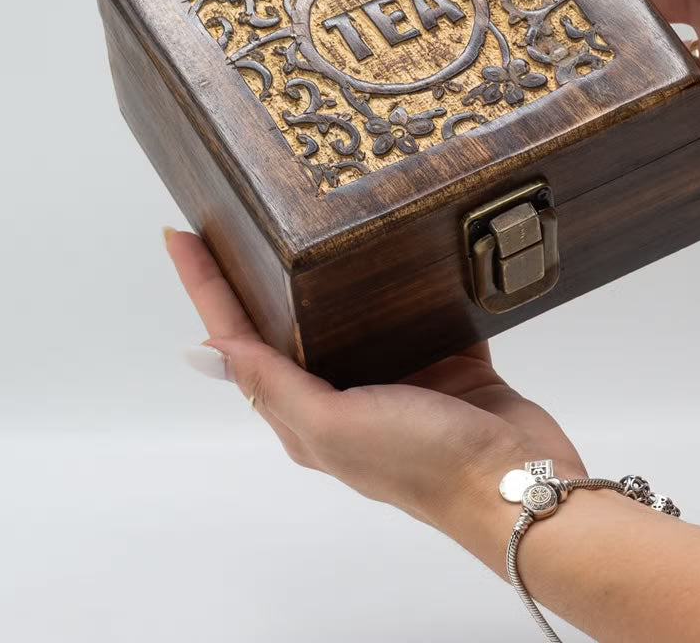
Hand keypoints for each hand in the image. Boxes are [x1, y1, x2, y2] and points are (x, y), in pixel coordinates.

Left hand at [167, 229, 583, 538]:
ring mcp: (398, 373)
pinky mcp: (448, 357)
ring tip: (315, 221)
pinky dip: (408, 278)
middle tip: (241, 218)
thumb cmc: (424, 462)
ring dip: (330, 271)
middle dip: (260, 275)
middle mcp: (346, 391)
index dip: (207, 289)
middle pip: (288, 322)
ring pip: (353, 311)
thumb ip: (276, 386)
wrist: (517, 480)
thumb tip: (208, 350)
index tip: (182, 236)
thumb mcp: (337, 427)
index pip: (239, 342)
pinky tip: (403, 245)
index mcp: (308, 413)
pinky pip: (420, 307)